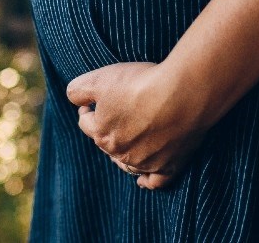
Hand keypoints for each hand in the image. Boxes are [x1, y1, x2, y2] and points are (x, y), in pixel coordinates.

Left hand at [66, 61, 211, 189]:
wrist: (184, 93)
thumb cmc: (141, 84)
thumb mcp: (99, 78)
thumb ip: (77, 90)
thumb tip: (74, 99)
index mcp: (101, 134)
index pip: (85, 123)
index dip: (87, 109)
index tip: (94, 100)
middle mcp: (121, 153)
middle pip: (106, 144)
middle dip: (106, 129)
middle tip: (117, 113)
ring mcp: (145, 162)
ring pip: (126, 163)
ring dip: (122, 154)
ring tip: (126, 141)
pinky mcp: (170, 165)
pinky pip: (155, 181)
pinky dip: (147, 180)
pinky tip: (142, 181)